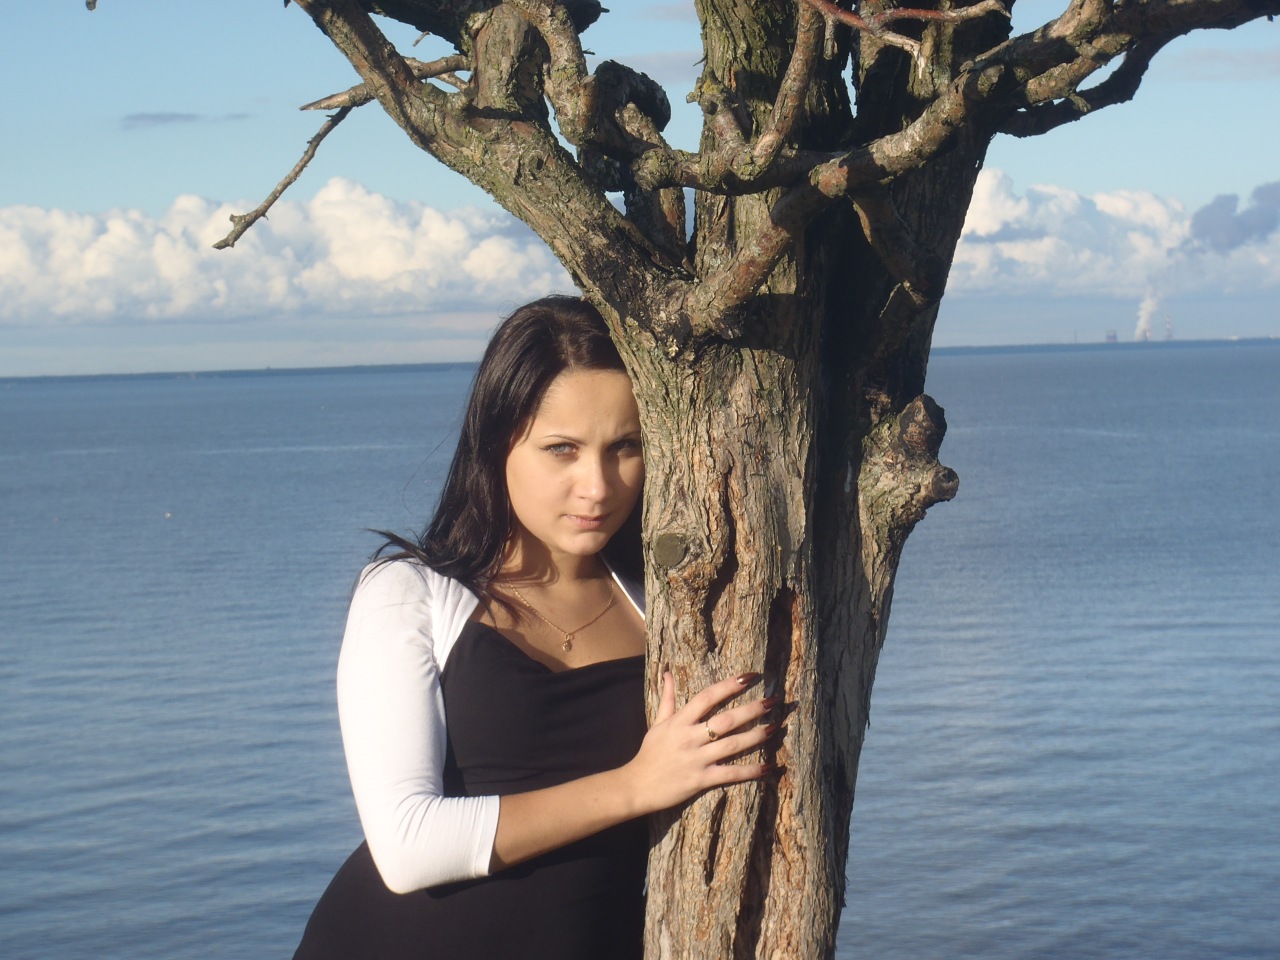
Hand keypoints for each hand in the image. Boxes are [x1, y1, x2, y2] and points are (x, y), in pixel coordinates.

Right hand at [621, 670, 779, 815]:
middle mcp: (690, 737)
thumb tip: (668, 672)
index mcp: (679, 721)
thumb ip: (668, 698)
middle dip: (751, 709)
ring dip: (756, 736)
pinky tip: (768, 766)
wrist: (636, 786)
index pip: (707, 697)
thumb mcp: (657, 723)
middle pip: (725, 720)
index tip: (750, 676)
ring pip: (732, 745)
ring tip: (775, 727)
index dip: (729, 685)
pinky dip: (750, 771)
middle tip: (773, 701)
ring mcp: (696, 759)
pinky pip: (730, 774)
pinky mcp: (701, 780)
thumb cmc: (649, 753)